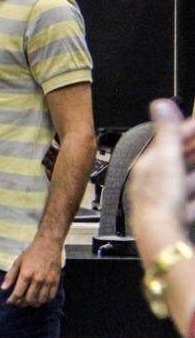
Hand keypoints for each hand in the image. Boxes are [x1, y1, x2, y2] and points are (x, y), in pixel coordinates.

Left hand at [2, 236, 61, 306]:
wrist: (48, 245)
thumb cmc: (31, 252)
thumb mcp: (18, 262)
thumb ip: (10, 276)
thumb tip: (3, 288)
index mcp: (26, 274)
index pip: (18, 293)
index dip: (12, 300)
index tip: (9, 302)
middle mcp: (37, 279)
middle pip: (29, 299)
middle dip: (22, 303)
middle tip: (18, 303)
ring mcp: (48, 281)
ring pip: (40, 300)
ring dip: (33, 304)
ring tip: (28, 302)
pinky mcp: (56, 281)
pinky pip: (50, 297)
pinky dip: (44, 301)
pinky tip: (39, 299)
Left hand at [127, 99, 194, 231]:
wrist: (159, 233)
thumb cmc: (160, 196)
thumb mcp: (166, 157)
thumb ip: (166, 132)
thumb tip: (159, 104)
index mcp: (147, 164)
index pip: (169, 142)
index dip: (187, 132)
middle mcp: (150, 180)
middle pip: (177, 161)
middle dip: (190, 151)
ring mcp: (161, 199)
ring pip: (183, 181)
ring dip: (192, 173)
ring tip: (194, 165)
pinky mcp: (172, 215)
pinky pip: (186, 202)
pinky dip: (192, 197)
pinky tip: (193, 200)